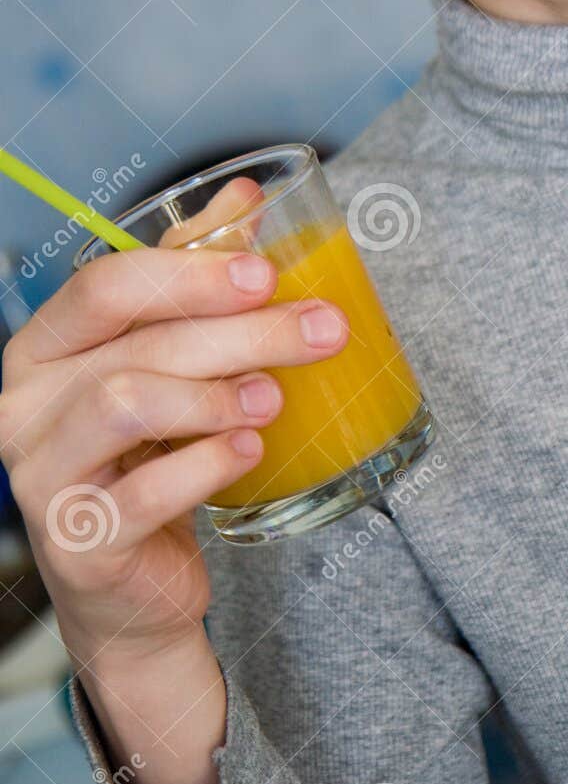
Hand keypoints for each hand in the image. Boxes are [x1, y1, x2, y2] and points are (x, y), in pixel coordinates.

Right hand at [0, 180, 349, 672]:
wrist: (135, 585)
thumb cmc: (148, 457)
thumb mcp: (169, 358)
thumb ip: (196, 276)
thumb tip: (246, 197)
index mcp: (45, 347)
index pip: (104, 287)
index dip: (190, 273)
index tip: (267, 272)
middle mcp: (25, 406)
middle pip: (136, 345)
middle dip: (241, 331)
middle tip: (321, 329)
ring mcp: (43, 476)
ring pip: (127, 405)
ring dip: (216, 394)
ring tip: (274, 397)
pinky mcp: (78, 542)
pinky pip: (142, 493)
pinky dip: (206, 465)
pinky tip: (249, 451)